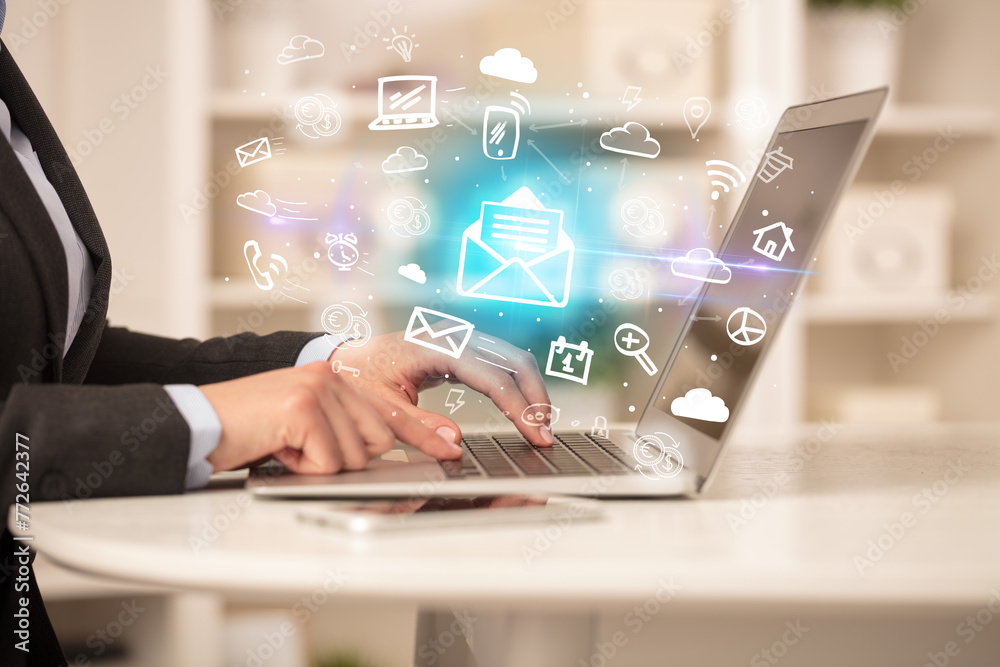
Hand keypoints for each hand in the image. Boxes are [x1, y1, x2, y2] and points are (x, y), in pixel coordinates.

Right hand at [199, 361, 462, 473]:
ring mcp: (319, 389)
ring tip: (286, 448)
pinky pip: (327, 462)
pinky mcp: (304, 408)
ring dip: (318, 465)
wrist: (199, 423)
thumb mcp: (304, 428)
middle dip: (344, 459)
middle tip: (302, 451)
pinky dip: (302, 468)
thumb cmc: (248, 431)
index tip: (452, 448)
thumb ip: (343, 430)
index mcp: (335, 378)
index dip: (424, 433)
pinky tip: (278, 449)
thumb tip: (386, 451)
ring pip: (356, 455)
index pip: (390, 409)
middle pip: (378, 440)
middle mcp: (332, 376)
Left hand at [330, 331, 553, 448]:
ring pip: (513, 359)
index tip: (536, 435)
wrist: (344, 358)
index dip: (519, 408)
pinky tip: (522, 410)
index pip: (492, 377)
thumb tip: (454, 446)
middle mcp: (454, 335)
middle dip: (535, 398)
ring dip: (530, 391)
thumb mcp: (382, 409)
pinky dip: (516, 386)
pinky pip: (500, 363)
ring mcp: (461, 338)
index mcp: (435, 346)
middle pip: (513, 361)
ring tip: (539, 426)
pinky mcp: (463, 348)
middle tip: (544, 435)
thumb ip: (418, 428)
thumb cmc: (359, 379)